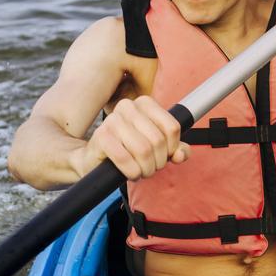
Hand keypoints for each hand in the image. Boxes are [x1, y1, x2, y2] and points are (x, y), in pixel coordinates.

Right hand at [73, 96, 189, 180]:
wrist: (95, 159)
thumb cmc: (129, 150)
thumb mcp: (157, 148)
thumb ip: (176, 149)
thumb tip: (180, 155)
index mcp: (144, 103)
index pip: (172, 127)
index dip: (172, 148)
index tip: (163, 155)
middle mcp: (128, 106)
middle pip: (158, 140)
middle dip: (158, 162)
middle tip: (150, 168)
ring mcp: (112, 120)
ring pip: (144, 151)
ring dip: (146, 169)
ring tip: (141, 171)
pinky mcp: (101, 136)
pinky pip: (126, 159)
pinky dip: (132, 172)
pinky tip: (130, 173)